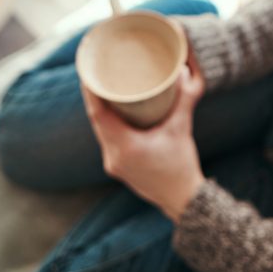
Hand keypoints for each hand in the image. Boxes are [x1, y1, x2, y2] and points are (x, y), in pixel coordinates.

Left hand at [83, 54, 206, 222]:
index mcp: (125, 147)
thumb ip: (184, 99)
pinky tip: (113, 113)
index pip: (97, 114)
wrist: (183, 199)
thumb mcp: (182, 129)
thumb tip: (184, 72)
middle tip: (97, 73)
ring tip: (104, 89)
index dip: (90, 92)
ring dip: (101, 111)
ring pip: (100, 130)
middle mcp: (113, 157)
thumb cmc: (182, 165)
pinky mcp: (117, 167)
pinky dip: (108, 124)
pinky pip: (106, 139)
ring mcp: (113, 164)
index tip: (88, 72)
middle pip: (96, 120)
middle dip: (95, 97)